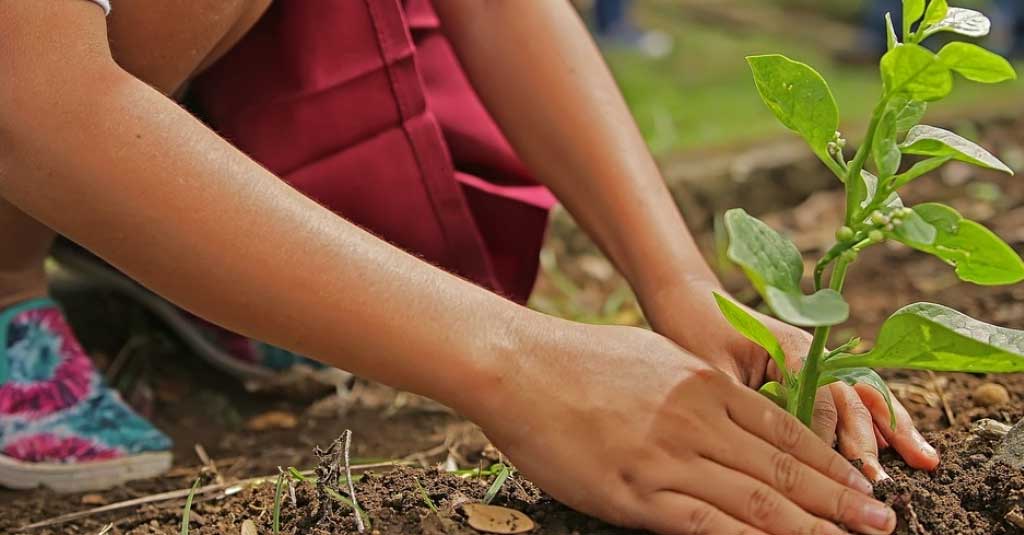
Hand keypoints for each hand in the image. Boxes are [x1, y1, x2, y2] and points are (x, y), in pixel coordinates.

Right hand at [472, 320, 896, 534]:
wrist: (518, 365)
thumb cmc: (578, 360)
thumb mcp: (652, 357)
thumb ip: (695, 387)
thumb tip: (726, 409)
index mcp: (705, 385)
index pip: (785, 430)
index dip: (831, 461)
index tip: (862, 483)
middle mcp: (699, 420)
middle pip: (785, 468)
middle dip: (840, 499)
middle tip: (884, 522)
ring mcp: (670, 458)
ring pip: (759, 501)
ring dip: (812, 527)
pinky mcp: (637, 493)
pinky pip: (707, 525)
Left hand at [645, 278, 939, 481]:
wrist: (690, 302)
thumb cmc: (695, 334)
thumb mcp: (713, 371)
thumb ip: (745, 403)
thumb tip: (769, 449)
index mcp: (790, 348)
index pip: (819, 400)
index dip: (827, 439)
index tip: (833, 475)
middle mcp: (813, 352)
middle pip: (850, 399)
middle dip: (868, 442)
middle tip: (880, 482)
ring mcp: (819, 361)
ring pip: (863, 397)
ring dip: (892, 430)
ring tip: (924, 461)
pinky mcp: (815, 371)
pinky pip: (854, 396)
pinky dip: (881, 420)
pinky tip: (906, 444)